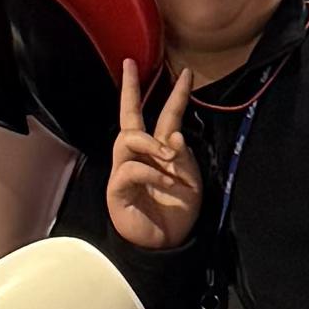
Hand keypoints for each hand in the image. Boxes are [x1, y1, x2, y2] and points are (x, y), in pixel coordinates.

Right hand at [102, 57, 203, 254]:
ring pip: (128, 138)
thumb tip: (175, 135)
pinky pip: (130, 170)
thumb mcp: (191, 181)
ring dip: (151, 144)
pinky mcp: (117, 189)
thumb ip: (184, 157)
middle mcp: (139, 156)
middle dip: (130, 89)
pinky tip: (166, 181)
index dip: (177, 94)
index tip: (187, 72)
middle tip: (130, 64)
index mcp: (160, 151)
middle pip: (129, 116)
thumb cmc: (177, 211)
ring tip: (169, 157)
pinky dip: (151, 173)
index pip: (167, 116)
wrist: (167, 243)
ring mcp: (125, 170)